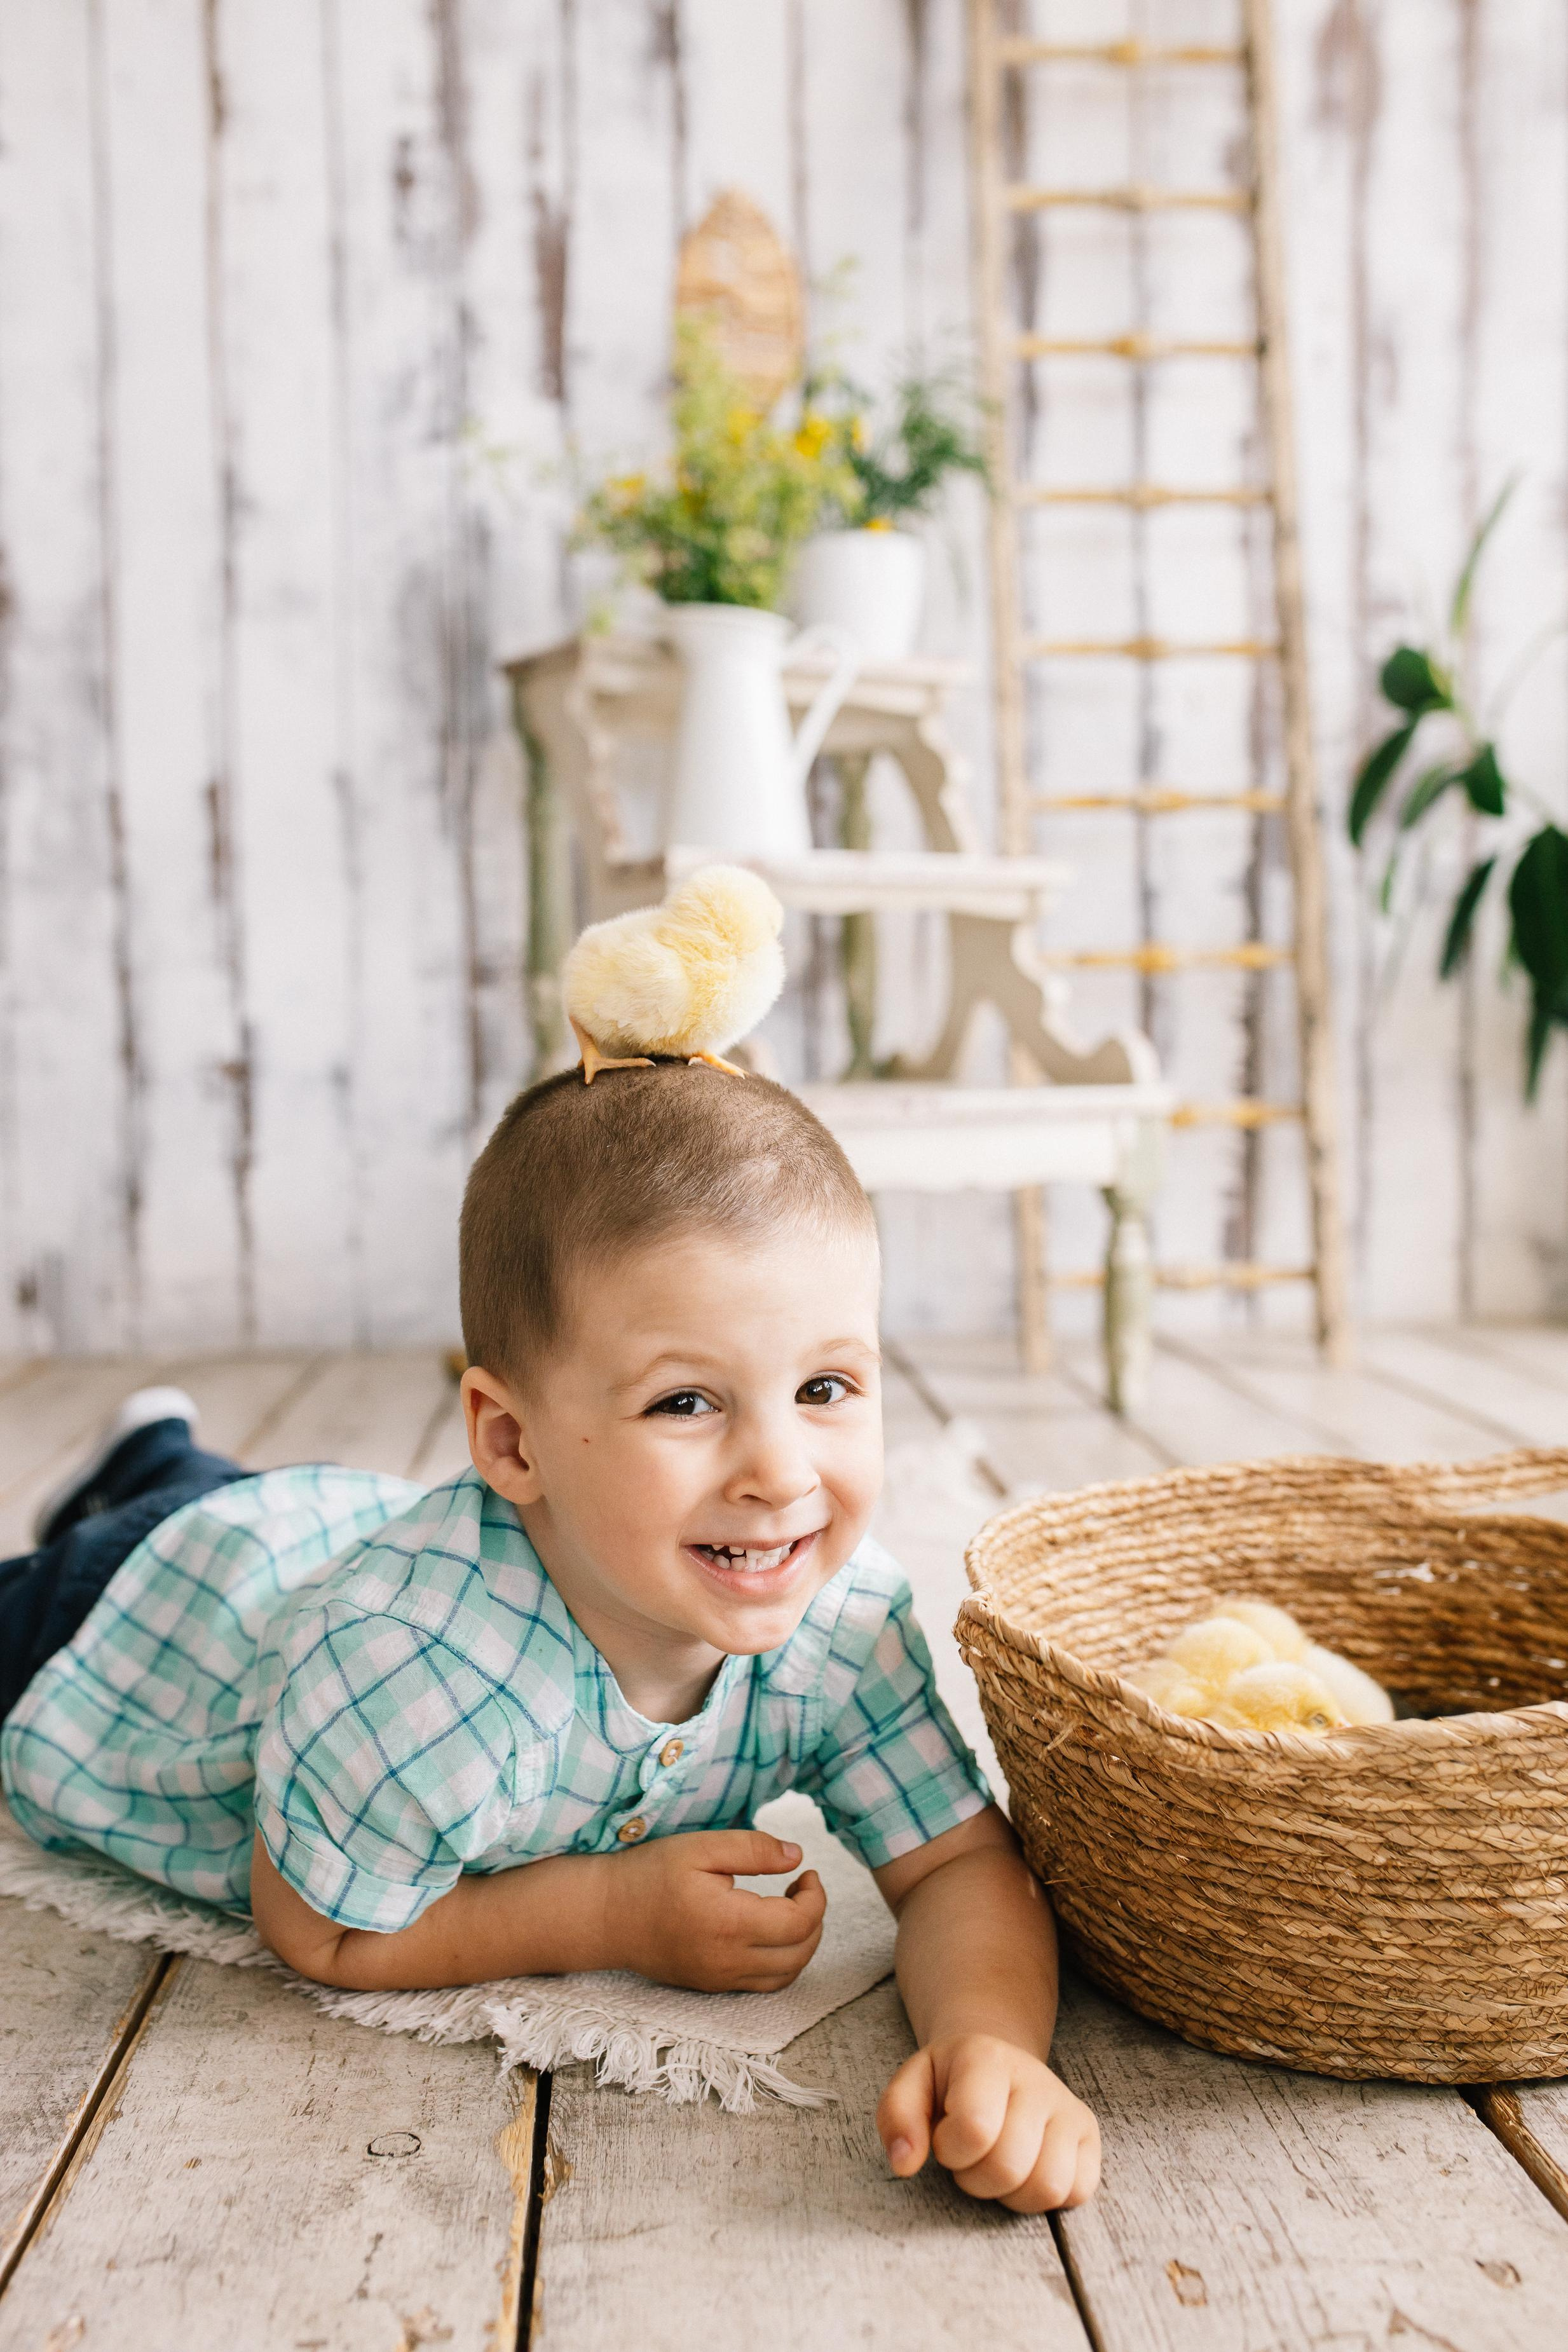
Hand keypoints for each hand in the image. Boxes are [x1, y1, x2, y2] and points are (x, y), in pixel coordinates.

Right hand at [605, 1828, 826, 1992]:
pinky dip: (781, 1962)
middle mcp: (729, 1962)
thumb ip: (754, 1849)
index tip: (807, 1871)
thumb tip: (798, 1857)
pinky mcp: (710, 1987)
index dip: (816, 1896)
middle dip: (815, 1919)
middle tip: (802, 1887)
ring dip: (802, 1944)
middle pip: (801, 1954)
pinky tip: (769, 1933)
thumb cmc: (650, 1874)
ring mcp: (719, 1980)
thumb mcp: (701, 1847)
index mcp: (730, 1924)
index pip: (800, 1923)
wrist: (605, 1915)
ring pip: (786, 1976)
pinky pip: (762, 1985)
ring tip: (791, 1909)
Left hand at [877, 2034, 1099, 2212]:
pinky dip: (1044, 2198)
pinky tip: (1024, 2171)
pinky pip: (1077, 2192)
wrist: (996, 2062)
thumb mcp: (911, 2086)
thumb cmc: (948, 2083)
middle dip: (975, 2178)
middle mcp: (1036, 2079)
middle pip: (1008, 2167)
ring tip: (995, 2164)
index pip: (975, 2129)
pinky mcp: (1089, 2135)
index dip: (951, 2150)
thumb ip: (896, 2119)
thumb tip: (905, 2164)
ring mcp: (1068, 2107)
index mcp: (987, 2058)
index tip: (945, 2137)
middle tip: (968, 2157)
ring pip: (1047, 2187)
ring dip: (1010, 2193)